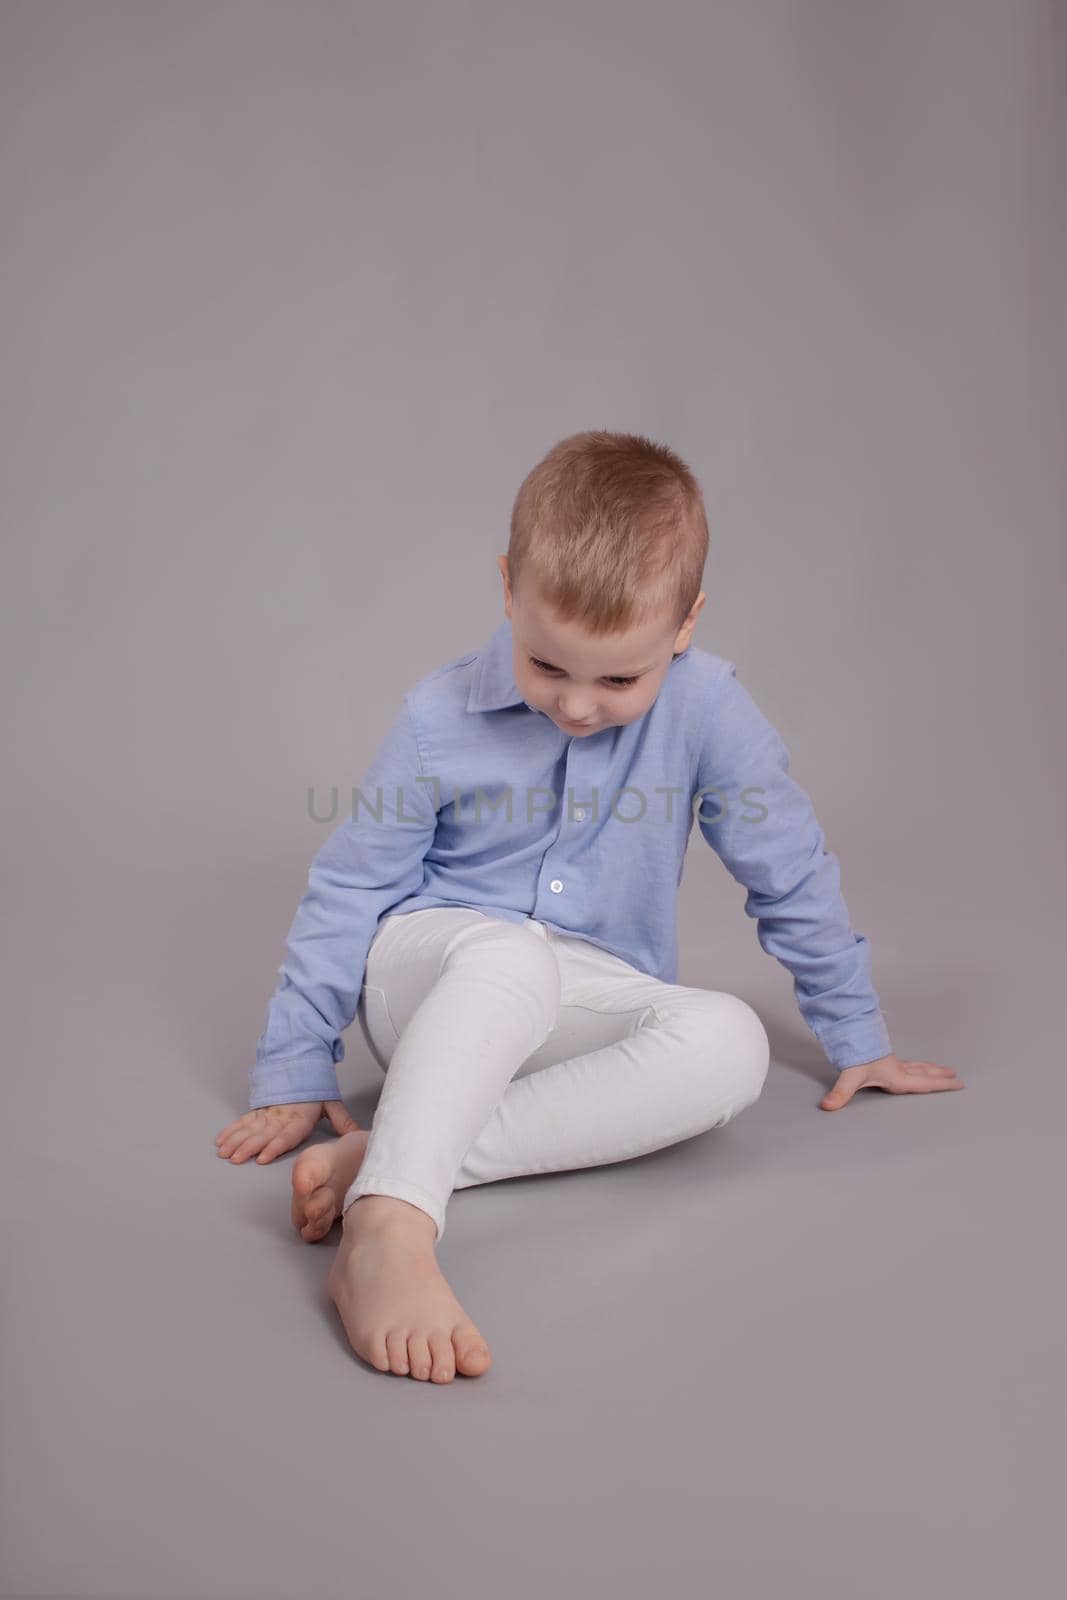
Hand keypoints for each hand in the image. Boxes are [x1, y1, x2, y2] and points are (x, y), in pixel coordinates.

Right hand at [214, 1099, 360, 1163]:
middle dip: (248, 1146)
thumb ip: (342, 1120)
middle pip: (263, 1133)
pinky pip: (243, 1120)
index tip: (263, 1157)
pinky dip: (231, 1130)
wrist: (301, 1058)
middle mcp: (282, 1115)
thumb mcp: (331, 1102)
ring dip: (235, 1140)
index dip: (275, 1146)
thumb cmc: (317, 1086)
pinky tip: (221, 1140)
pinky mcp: (259, 1108)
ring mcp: (268, 1111)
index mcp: (300, 1116)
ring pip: (250, 1127)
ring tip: (224, 1152)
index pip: (287, 1134)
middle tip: (235, 1158)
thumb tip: (358, 1135)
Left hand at [819, 1053, 964, 1109]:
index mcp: (896, 1076)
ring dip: (930, 1068)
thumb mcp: (849, 1076)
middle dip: (940, 1076)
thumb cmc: (854, 1054)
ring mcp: (891, 1062)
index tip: (959, 1083)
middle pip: (924, 1072)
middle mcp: (897, 1069)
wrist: (849, 1031)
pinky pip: (907, 1062)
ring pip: (917, 1065)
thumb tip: (828, 1107)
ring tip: (943, 1069)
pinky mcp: (884, 1057)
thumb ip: (840, 1093)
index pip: (924, 1082)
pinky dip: (916, 1065)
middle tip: (956, 1075)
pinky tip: (913, 1066)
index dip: (942, 1084)